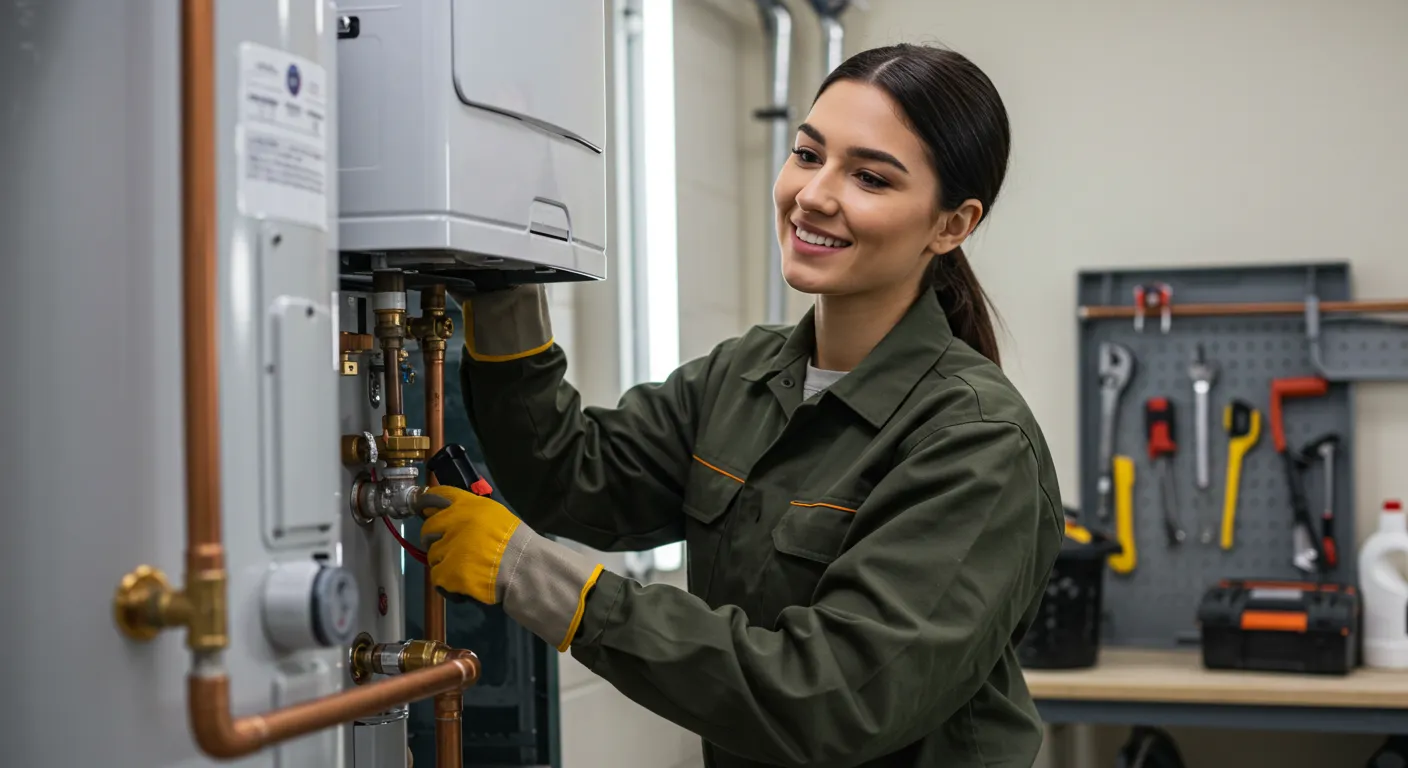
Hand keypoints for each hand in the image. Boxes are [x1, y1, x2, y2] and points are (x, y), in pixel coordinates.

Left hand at [420, 485, 604, 650]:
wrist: (524, 568)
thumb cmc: (516, 542)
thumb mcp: (496, 515)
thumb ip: (470, 512)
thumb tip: (448, 514)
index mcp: (467, 505)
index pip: (436, 496)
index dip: (425, 503)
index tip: (421, 509)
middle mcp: (453, 522)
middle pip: (428, 528)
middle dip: (432, 538)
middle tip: (447, 548)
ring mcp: (448, 548)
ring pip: (432, 555)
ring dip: (443, 561)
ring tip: (462, 567)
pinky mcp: (447, 572)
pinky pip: (437, 577)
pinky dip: (447, 582)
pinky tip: (462, 582)